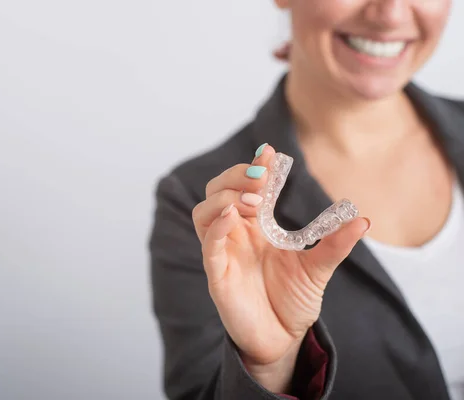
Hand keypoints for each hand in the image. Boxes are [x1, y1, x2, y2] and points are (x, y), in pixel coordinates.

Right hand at [192, 144, 369, 391]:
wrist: (283, 339)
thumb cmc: (292, 301)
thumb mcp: (318, 269)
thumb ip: (334, 244)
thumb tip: (363, 220)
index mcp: (256, 226)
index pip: (249, 187)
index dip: (256, 166)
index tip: (271, 151)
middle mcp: (236, 234)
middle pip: (218, 190)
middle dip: (236, 176)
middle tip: (261, 175)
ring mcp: (224, 252)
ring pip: (204, 212)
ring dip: (224, 197)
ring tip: (252, 199)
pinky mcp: (217, 275)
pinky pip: (209, 246)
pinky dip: (216, 227)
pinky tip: (233, 217)